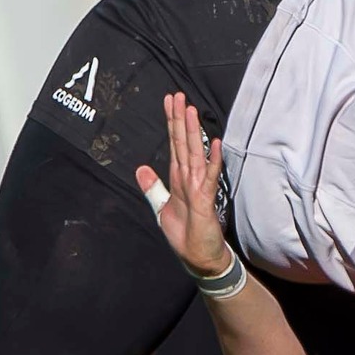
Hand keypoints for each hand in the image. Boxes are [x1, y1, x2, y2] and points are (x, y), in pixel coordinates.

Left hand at [135, 92, 230, 277]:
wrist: (201, 258)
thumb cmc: (186, 234)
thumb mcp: (161, 209)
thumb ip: (153, 188)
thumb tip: (141, 168)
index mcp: (179, 178)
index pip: (174, 144)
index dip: (171, 123)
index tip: (169, 102)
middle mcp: (190, 178)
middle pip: (184, 143)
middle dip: (180, 119)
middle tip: (178, 95)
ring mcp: (199, 188)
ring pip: (194, 155)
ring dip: (194, 133)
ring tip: (192, 110)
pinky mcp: (205, 201)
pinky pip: (208, 178)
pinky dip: (211, 161)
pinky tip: (214, 144)